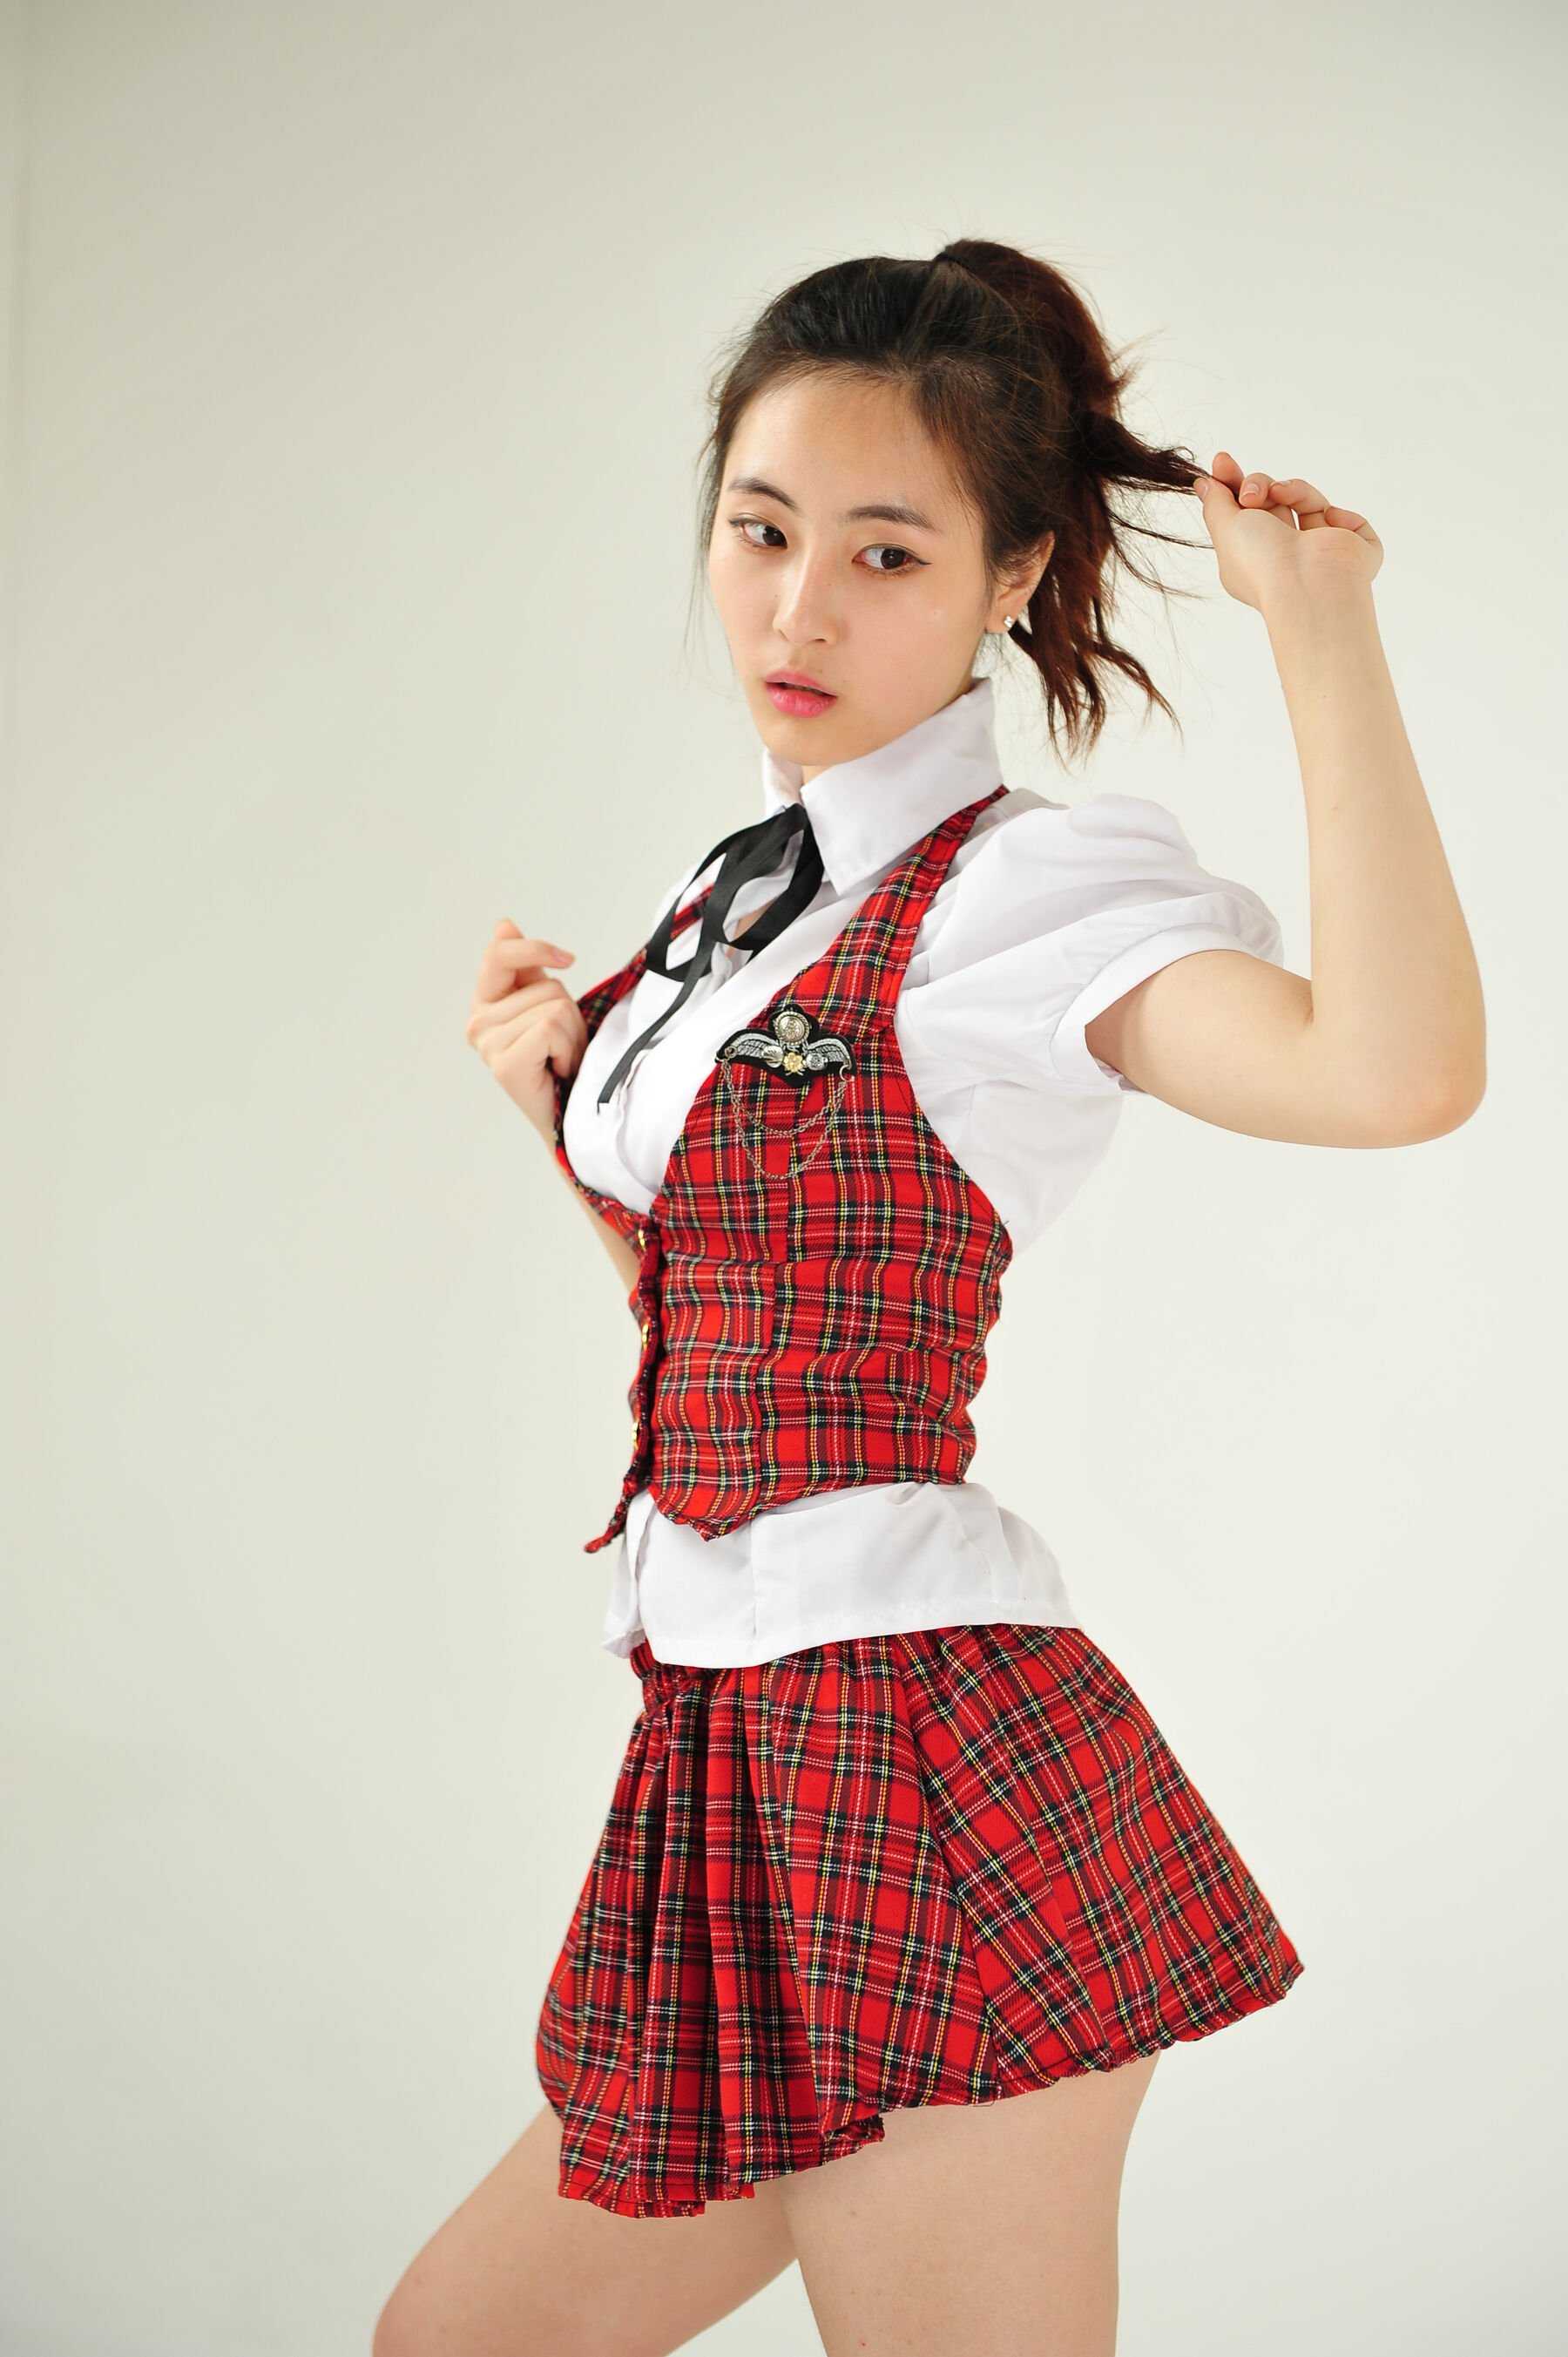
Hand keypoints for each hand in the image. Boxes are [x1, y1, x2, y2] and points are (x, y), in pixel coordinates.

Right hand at [465, 920, 582, 1140]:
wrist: (567, 1115)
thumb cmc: (559, 1060)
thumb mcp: (545, 1004)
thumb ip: (525, 967)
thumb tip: (503, 924)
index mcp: (485, 1002)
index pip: (501, 954)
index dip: (535, 949)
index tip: (568, 960)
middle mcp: (478, 1022)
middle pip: (547, 985)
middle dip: (569, 1014)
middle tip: (562, 1047)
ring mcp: (487, 1044)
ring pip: (554, 1006)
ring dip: (572, 1035)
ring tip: (560, 1059)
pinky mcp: (504, 1064)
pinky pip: (550, 1028)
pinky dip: (568, 1049)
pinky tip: (557, 1070)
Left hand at [1191, 450, 1382, 613]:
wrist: (1308, 584)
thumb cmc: (1262, 563)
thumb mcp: (1224, 528)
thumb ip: (1215, 503)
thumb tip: (1205, 483)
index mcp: (1255, 557)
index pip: (1246, 513)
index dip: (1234, 484)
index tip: (1221, 461)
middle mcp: (1287, 556)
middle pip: (1275, 501)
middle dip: (1259, 484)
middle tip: (1251, 492)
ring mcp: (1322, 554)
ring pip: (1310, 501)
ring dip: (1294, 490)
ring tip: (1282, 495)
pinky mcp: (1354, 551)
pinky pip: (1350, 520)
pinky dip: (1341, 517)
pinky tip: (1331, 526)